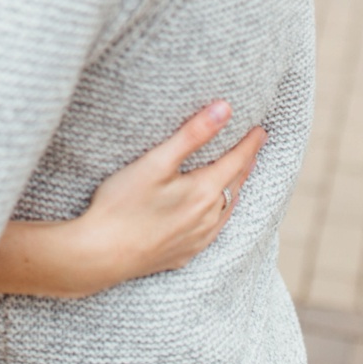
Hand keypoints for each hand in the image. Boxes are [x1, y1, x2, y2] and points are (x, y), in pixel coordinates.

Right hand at [73, 101, 266, 288]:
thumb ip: (192, 135)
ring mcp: (198, 239)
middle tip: (253, 149)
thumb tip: (224, 109)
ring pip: (227, 209)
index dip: (249, 144)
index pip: (236, 161)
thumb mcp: (155, 162)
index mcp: (204, 192)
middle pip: (235, 185)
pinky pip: (214, 230)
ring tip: (239, 176)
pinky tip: (214, 213)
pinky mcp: (185, 253)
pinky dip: (221, 214)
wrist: (102, 254)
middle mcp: (208, 217)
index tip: (261, 131)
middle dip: (245, 164)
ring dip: (235, 189)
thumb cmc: (123, 204)